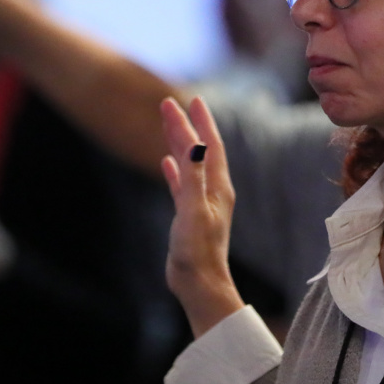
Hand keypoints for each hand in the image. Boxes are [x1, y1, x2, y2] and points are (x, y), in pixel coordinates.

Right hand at [160, 96, 243, 336]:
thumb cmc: (198, 251)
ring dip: (179, 143)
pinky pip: (182, 184)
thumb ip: (194, 177)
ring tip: (168, 124)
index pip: (210, 145)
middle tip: (170, 104)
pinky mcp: (190, 215)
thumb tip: (196, 145)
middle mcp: (213, 191)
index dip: (202, 122)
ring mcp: (202, 203)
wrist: (199, 284)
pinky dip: (175, 169)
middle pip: (200, 150)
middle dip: (186, 126)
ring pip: (190, 164)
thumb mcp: (193, 211)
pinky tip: (165, 162)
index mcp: (218, 187)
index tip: (192, 99)